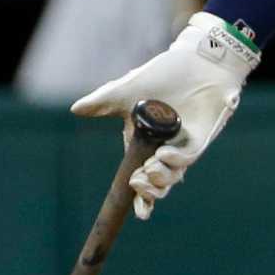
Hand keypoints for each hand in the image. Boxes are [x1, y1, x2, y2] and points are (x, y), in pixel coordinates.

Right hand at [70, 12, 257, 219]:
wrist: (195, 61)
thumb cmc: (163, 75)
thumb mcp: (126, 89)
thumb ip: (102, 102)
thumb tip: (75, 109)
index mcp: (144, 144)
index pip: (141, 180)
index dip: (141, 200)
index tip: (140, 213)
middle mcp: (163, 150)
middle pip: (159, 186)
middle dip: (149, 193)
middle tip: (138, 182)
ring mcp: (182, 145)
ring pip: (173, 176)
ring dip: (160, 179)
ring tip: (149, 170)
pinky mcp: (199, 137)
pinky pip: (188, 157)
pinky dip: (176, 160)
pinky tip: (164, 154)